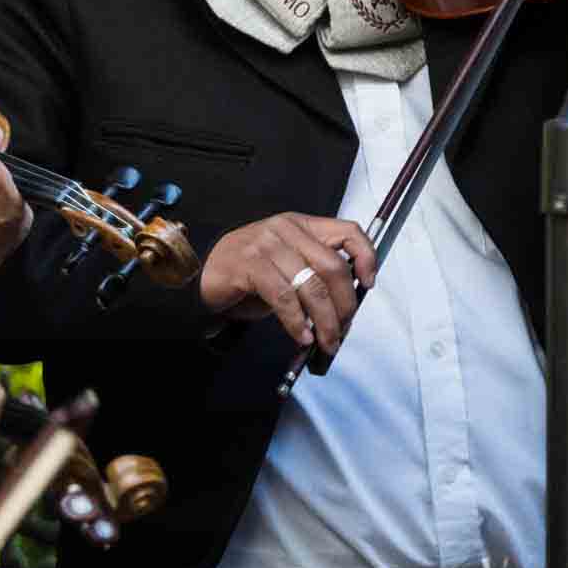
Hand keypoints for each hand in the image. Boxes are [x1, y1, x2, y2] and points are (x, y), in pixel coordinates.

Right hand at [199, 212, 377, 352]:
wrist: (199, 276)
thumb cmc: (246, 275)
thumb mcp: (287, 266)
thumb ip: (315, 274)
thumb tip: (346, 306)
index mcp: (299, 226)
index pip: (347, 232)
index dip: (366, 258)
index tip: (368, 285)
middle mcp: (284, 230)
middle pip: (333, 267)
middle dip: (344, 305)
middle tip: (342, 330)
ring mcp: (264, 244)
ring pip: (311, 285)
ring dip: (324, 320)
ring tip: (326, 342)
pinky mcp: (248, 264)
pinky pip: (284, 297)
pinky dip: (297, 322)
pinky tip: (302, 336)